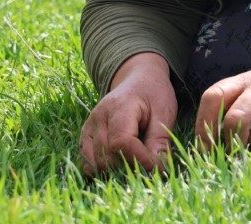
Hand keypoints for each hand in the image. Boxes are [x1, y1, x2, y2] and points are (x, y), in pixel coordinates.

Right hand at [78, 52, 178, 177]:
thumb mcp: (164, 112)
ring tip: (134, 170)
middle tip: (147, 171)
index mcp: (120, 107)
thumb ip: (160, 139)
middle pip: (106, 155)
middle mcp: (99, 117)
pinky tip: (116, 170)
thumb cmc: (154, 94)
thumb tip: (158, 168)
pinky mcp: (86, 134)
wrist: (139, 79)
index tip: (157, 168)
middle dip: (128, 168)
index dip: (139, 159)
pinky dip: (99, 169)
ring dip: (114, 172)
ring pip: (94, 161)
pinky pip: (86, 159)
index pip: (122, 142)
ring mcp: (89, 126)